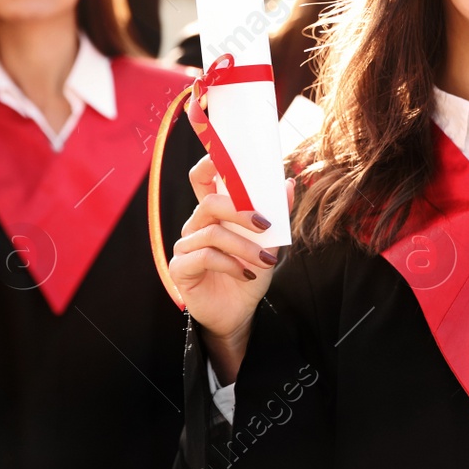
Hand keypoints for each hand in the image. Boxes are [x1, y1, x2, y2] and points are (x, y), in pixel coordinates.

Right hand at [170, 155, 290, 383]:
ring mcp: (185, 246)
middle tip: (265, 225)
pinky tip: (245, 274)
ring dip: (245, 247)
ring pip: (213, 233)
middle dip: (240, 211)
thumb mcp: (268, 244)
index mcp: (214, 214)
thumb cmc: (249, 273)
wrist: (239, 313)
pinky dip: (230, 263)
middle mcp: (196, 225)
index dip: (208, 164)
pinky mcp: (181, 268)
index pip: (202, 179)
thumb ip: (276, 214)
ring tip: (266, 261)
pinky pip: (205, 257)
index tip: (222, 155)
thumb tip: (287, 183)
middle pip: (210, 203)